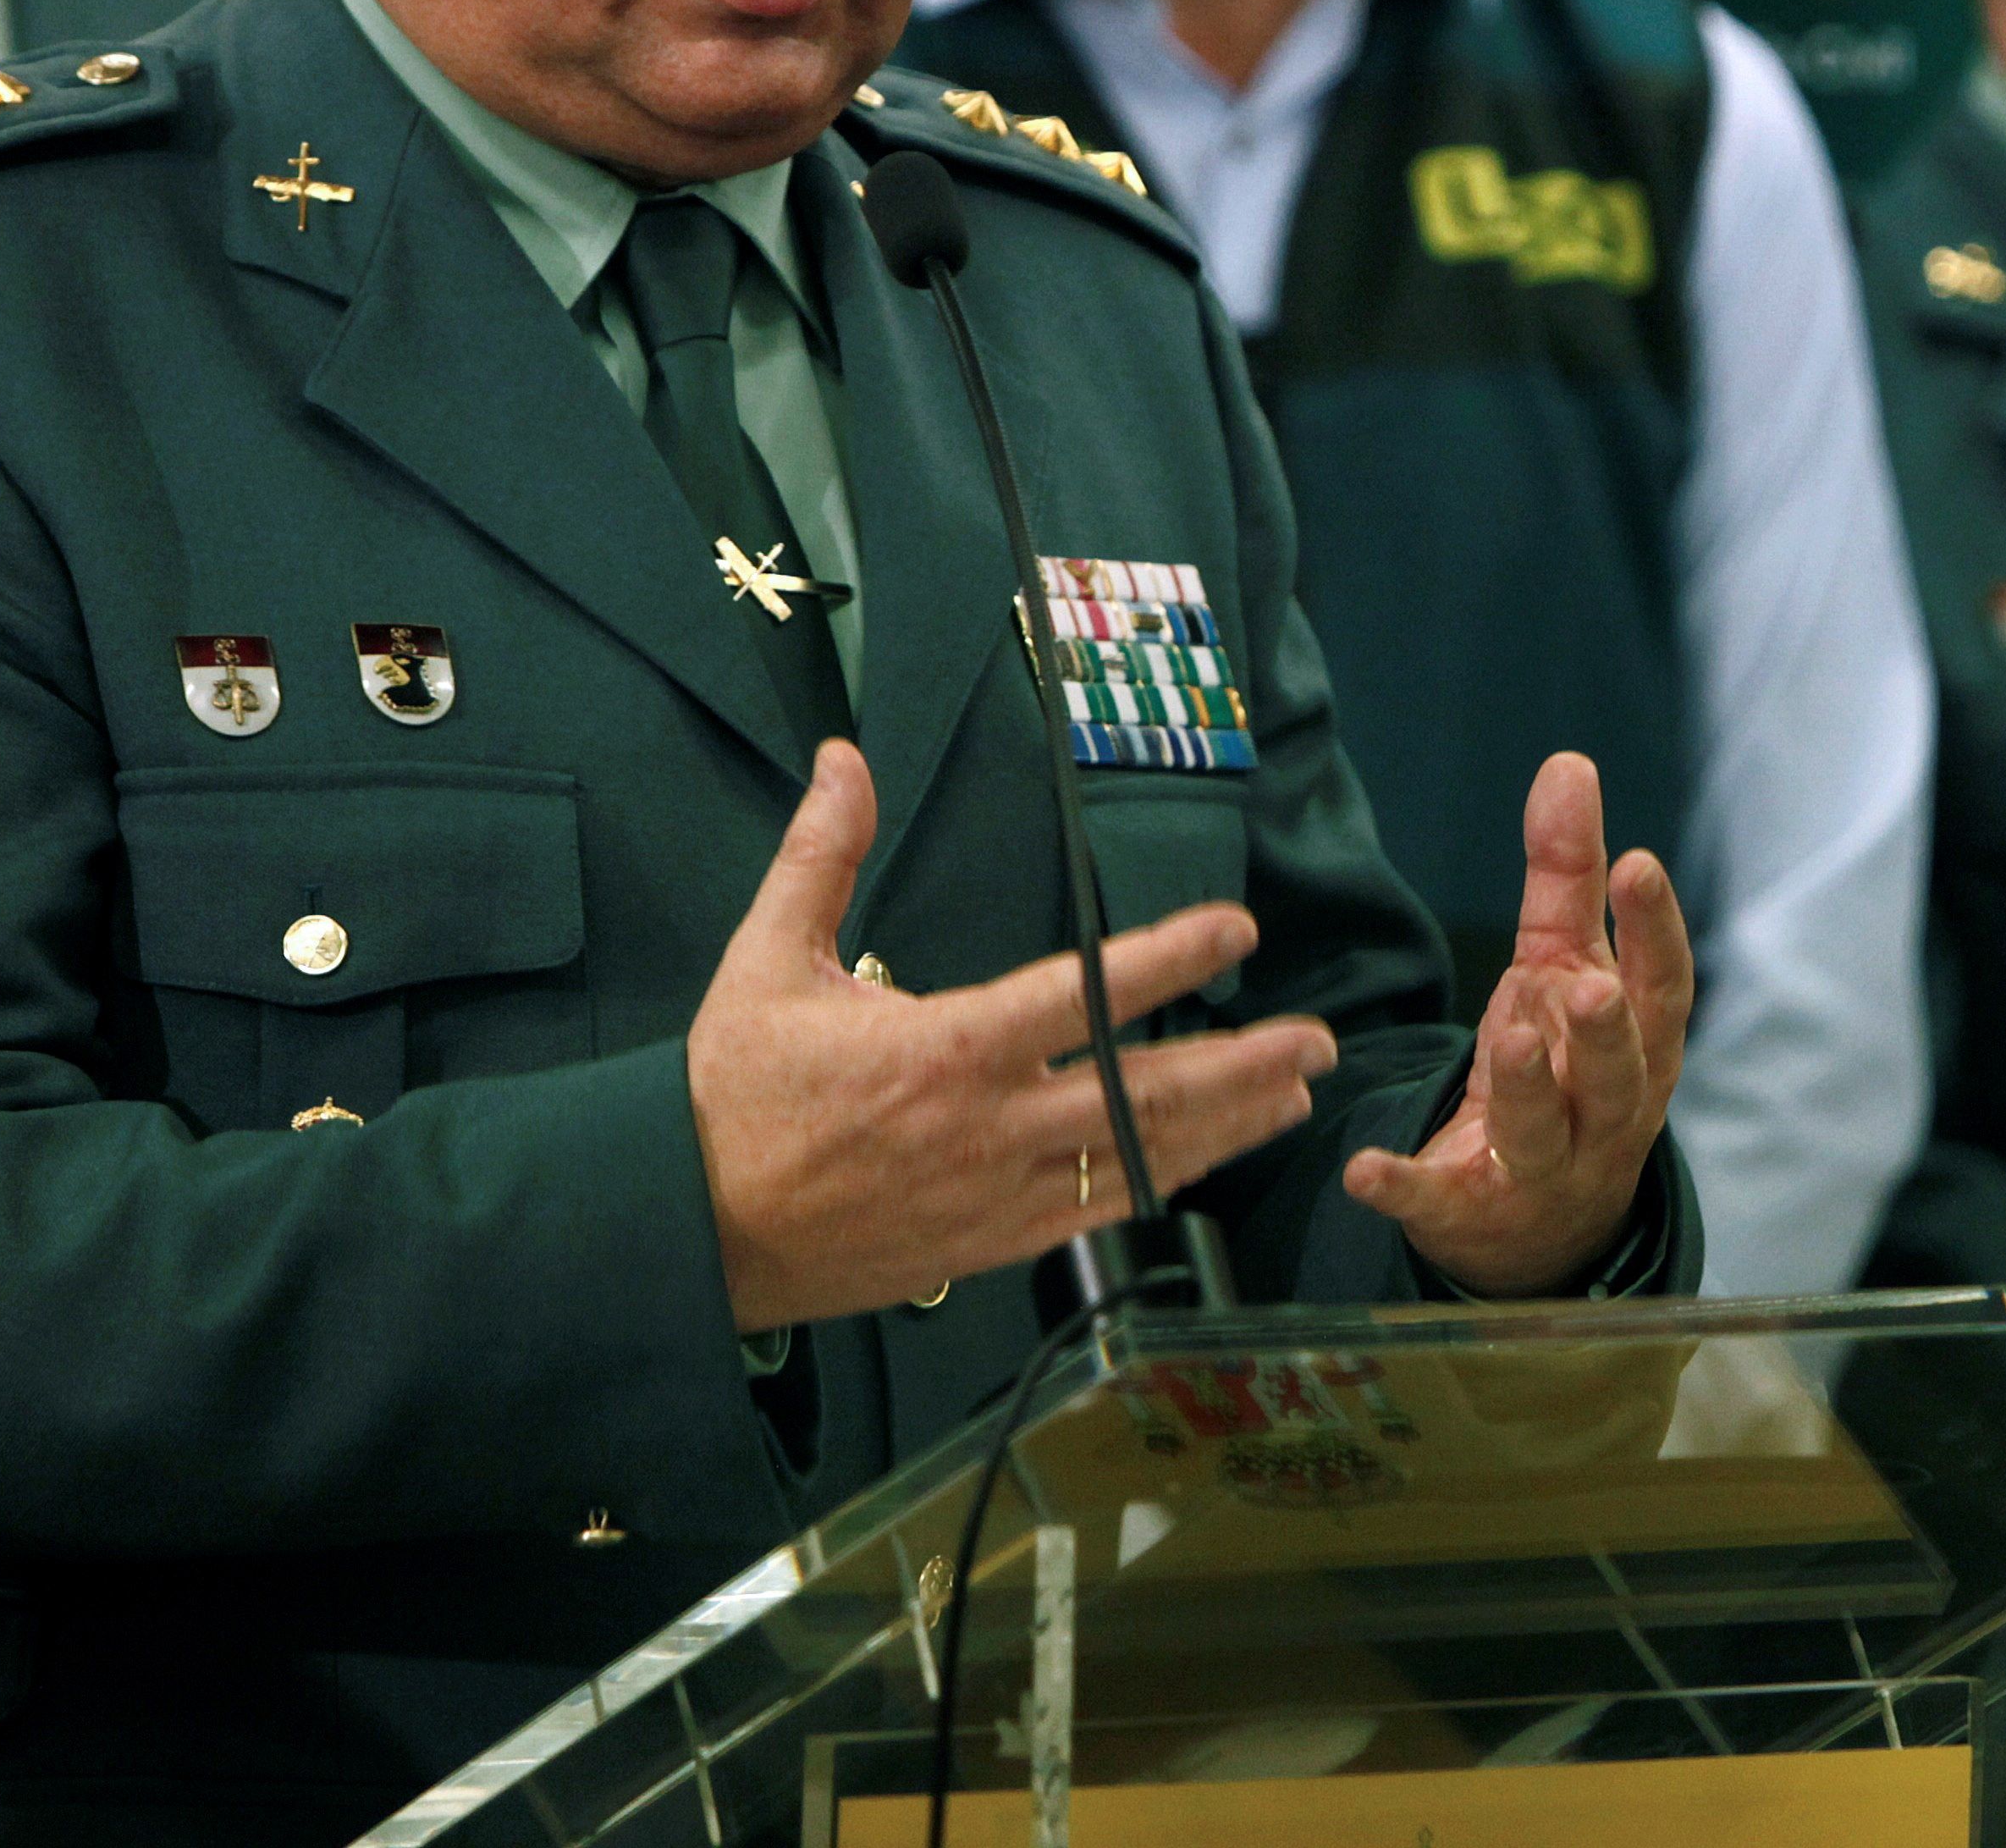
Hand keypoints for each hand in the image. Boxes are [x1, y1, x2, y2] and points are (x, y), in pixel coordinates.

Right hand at [686, 742, 1342, 1331]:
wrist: (688, 1230)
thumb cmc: (728, 1096)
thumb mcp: (764, 962)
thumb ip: (820, 857)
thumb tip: (843, 759)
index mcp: (942, 1049)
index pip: (1082, 994)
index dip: (1169, 959)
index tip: (1236, 928)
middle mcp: (987, 1127)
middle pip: (1144, 1093)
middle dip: (1242, 1065)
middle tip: (1317, 1040)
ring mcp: (995, 1195)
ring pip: (1139, 1160)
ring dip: (1226, 1125)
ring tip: (1295, 1093)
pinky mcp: (988, 1247)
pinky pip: (1098, 1211)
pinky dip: (1162, 1181)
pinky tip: (1209, 1158)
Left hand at [1345, 753, 1692, 1297]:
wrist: (1538, 1224)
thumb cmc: (1564, 1067)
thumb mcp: (1563, 969)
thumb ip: (1568, 875)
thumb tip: (1570, 764)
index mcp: (1639, 1048)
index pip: (1664, 990)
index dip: (1656, 931)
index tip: (1638, 865)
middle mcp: (1607, 1114)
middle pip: (1619, 1075)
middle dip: (1606, 1033)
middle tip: (1586, 988)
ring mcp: (1546, 1170)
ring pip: (1547, 1135)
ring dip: (1530, 1090)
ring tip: (1508, 1037)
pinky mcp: (1474, 1211)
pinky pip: (1442, 1202)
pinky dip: (1405, 1188)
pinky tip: (1362, 1170)